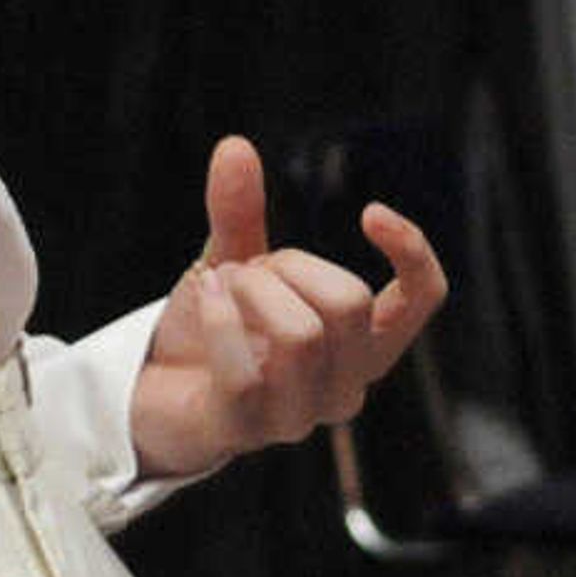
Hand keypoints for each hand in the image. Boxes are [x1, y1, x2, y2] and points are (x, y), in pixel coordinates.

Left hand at [130, 134, 447, 479]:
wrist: (151, 392)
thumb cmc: (211, 331)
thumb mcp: (233, 262)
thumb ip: (240, 213)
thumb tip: (235, 146)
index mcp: (361, 345)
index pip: (424, 299)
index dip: (412, 251)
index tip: (369, 211)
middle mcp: (344, 386)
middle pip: (350, 303)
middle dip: (288, 264)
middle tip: (244, 268)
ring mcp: (300, 416)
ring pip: (302, 335)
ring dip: (250, 290)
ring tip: (218, 284)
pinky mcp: (249, 430)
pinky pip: (246, 369)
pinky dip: (219, 318)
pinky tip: (203, 296)